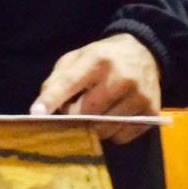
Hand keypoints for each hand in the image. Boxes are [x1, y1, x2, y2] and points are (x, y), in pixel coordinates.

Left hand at [29, 33, 160, 144]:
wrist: (142, 52)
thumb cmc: (102, 57)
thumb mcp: (77, 58)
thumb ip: (58, 79)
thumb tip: (44, 108)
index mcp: (97, 59)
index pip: (70, 82)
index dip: (52, 99)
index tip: (36, 113)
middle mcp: (120, 77)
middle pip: (87, 112)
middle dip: (75, 116)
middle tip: (75, 109)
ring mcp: (139, 95)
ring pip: (105, 128)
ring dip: (93, 127)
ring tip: (95, 112)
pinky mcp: (151, 112)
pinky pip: (122, 136)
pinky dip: (112, 133)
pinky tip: (112, 117)